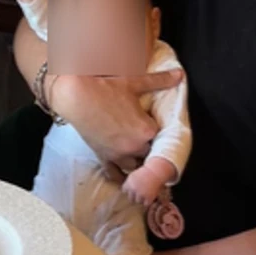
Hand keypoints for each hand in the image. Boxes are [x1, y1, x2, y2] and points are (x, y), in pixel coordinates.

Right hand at [49, 70, 182, 169]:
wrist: (76, 96)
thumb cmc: (104, 89)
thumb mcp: (134, 83)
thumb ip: (159, 81)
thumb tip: (179, 74)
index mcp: (145, 130)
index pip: (162, 136)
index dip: (158, 131)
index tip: (154, 125)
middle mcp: (134, 146)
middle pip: (151, 153)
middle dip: (150, 146)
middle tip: (146, 138)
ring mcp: (118, 154)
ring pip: (137, 166)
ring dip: (139, 161)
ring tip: (138, 154)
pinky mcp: (104, 157)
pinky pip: (116, 174)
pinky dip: (122, 177)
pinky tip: (125, 180)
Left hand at [122, 165, 165, 207]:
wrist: (155, 172)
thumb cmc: (144, 173)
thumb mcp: (132, 176)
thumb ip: (128, 184)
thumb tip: (122, 193)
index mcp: (128, 184)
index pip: (124, 191)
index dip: (129, 190)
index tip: (133, 188)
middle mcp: (133, 189)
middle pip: (131, 198)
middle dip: (135, 196)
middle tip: (141, 192)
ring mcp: (141, 194)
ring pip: (138, 201)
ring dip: (142, 199)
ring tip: (146, 193)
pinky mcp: (148, 198)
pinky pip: (146, 204)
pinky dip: (148, 201)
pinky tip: (150, 196)